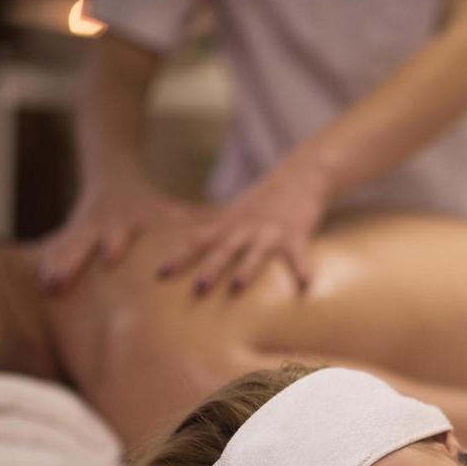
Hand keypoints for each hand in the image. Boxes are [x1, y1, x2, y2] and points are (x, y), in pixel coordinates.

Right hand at [38, 178, 204, 292]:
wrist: (111, 174)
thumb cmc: (148, 202)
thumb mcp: (169, 210)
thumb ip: (195, 226)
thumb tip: (229, 236)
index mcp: (125, 220)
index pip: (120, 232)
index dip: (114, 243)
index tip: (110, 256)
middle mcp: (101, 225)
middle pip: (85, 242)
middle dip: (74, 260)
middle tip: (62, 279)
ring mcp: (82, 229)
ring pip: (66, 247)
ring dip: (57, 266)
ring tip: (48, 285)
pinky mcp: (70, 233)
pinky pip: (56, 250)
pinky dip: (49, 264)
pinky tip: (41, 284)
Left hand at [158, 157, 329, 293]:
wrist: (299, 176)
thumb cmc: (264, 201)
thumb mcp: (234, 214)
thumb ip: (215, 231)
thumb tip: (186, 248)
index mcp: (228, 225)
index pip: (196, 239)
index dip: (178, 255)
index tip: (160, 273)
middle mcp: (245, 229)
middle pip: (223, 250)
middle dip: (210, 269)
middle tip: (197, 290)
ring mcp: (270, 232)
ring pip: (255, 253)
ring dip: (246, 270)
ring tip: (238, 287)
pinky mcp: (296, 234)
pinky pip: (298, 255)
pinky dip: (302, 268)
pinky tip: (306, 284)